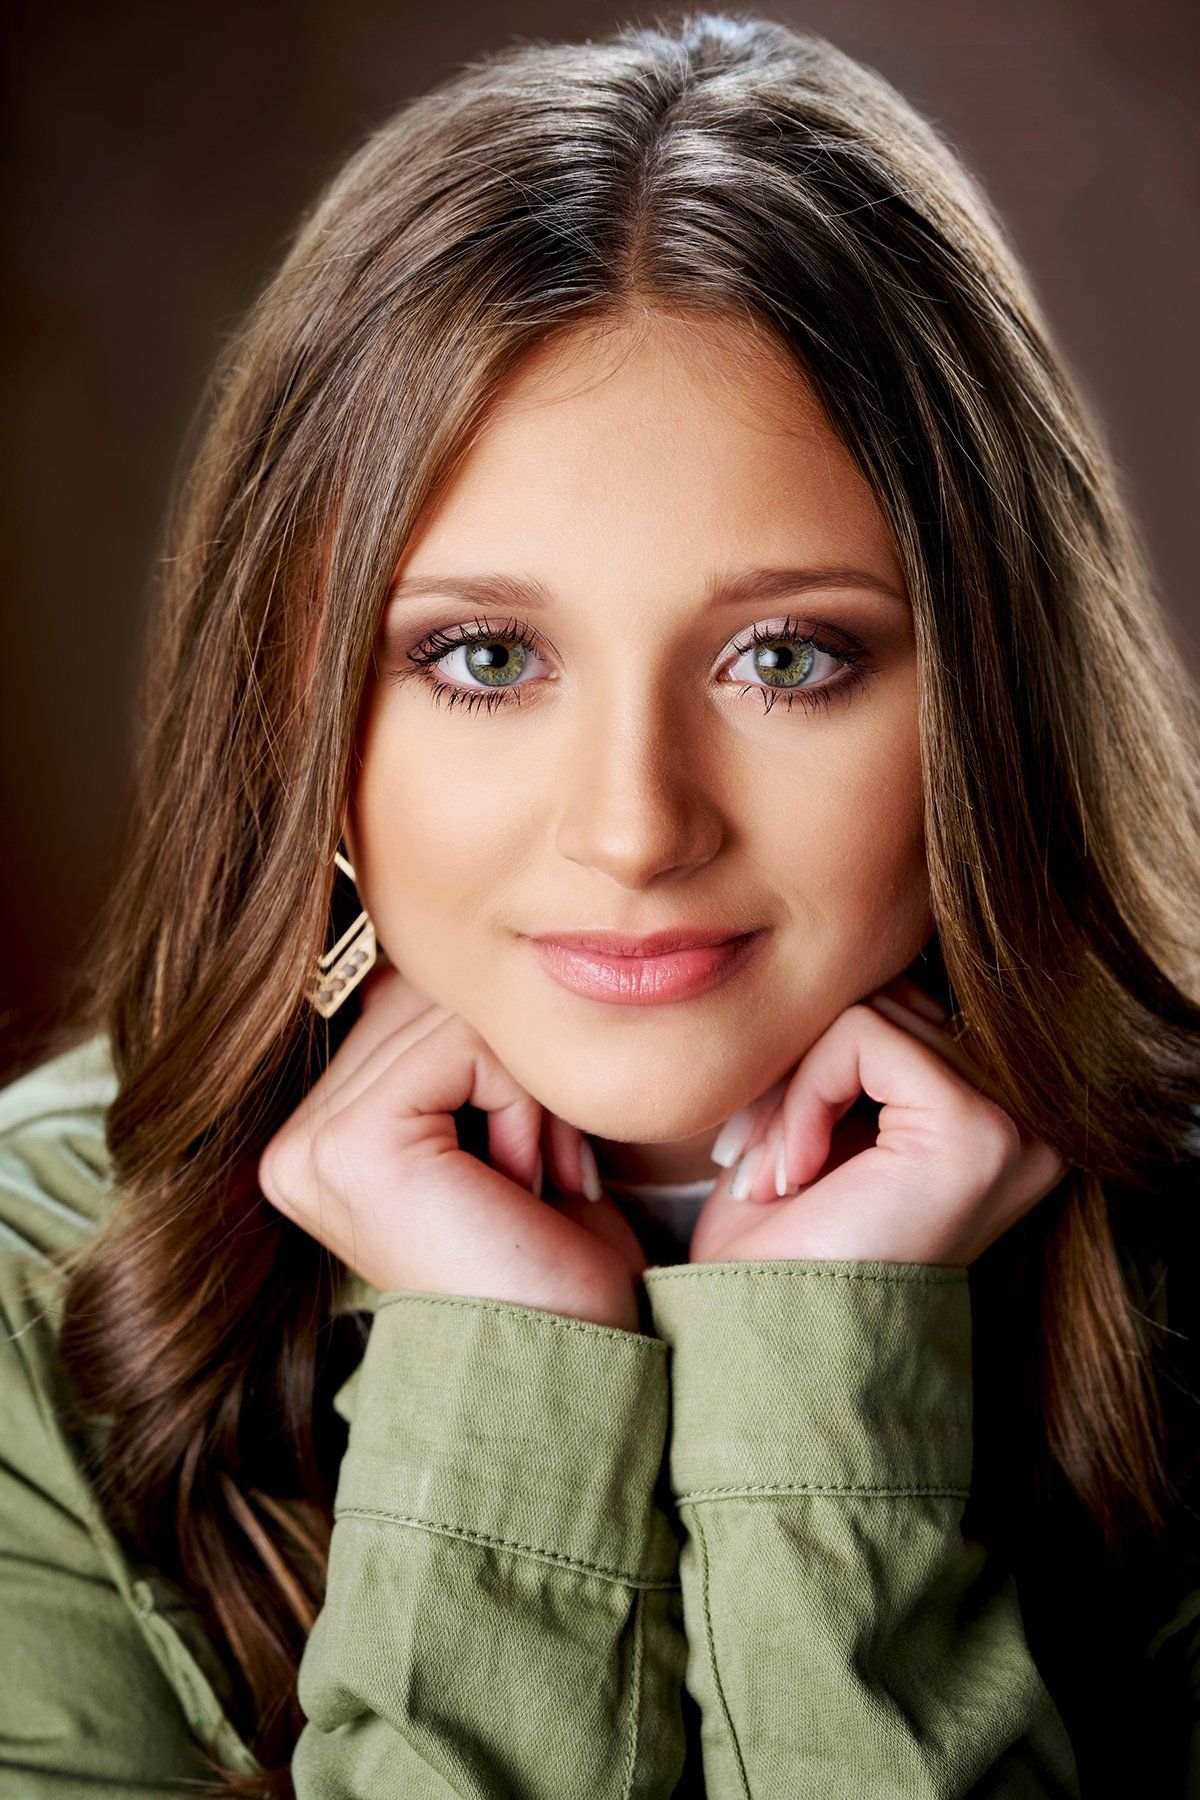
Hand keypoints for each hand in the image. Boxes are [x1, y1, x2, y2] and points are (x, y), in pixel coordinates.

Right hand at [258, 964, 647, 1330]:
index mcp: (315, 1137)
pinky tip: (522, 1187)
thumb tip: (441, 958)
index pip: (411, 1004)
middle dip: (513, 1078)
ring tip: (530, 1189)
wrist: (571, 1370)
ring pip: (452, 1017)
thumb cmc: (552, 1267)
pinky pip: (464, 1045)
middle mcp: (294, 1142)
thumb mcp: (495, 1130)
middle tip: (540, 1181)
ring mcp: (312, 1145)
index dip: (498, 1065)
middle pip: (428, 1002)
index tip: (535, 1169)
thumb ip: (453, 1051)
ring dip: (525, 1098)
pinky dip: (524, 1108)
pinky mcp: (353, 1146)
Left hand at [689, 972, 1067, 1268]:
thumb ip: (858, 1044)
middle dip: (797, 1071)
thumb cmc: (785, 1248)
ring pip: (868, 1012)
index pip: (905, 1007)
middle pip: (890, 1001)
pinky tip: (791, 1173)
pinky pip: (861, 1035)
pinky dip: (803, 1094)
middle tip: (751, 1158)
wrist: (770, 1343)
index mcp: (1003, 1116)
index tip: (760, 1149)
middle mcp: (1030, 1119)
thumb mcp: (826, 1120)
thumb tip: (845, 957)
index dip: (818, 1057)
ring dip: (790, 1090)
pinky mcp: (974, 1126)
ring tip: (769, 1172)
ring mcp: (1015, 1122)